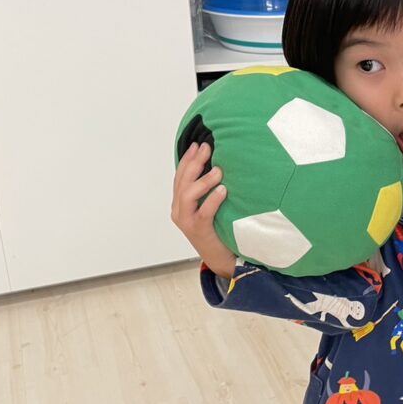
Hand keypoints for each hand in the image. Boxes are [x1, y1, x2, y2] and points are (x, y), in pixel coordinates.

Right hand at [171, 142, 236, 277]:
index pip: (180, 177)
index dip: (187, 159)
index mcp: (180, 204)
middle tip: (206, 148)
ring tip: (218, 170)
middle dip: (194, 163)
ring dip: (203, 180)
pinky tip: (223, 190)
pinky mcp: (198, 231)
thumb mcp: (211, 206)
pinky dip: (212, 200)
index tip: (197, 144)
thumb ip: (209, 190)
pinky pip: (203, 213)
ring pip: (187, 195)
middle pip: (182, 182)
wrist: (220, 258)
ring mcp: (186, 221)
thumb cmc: (218, 230)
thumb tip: (220, 165)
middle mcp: (179, 211)